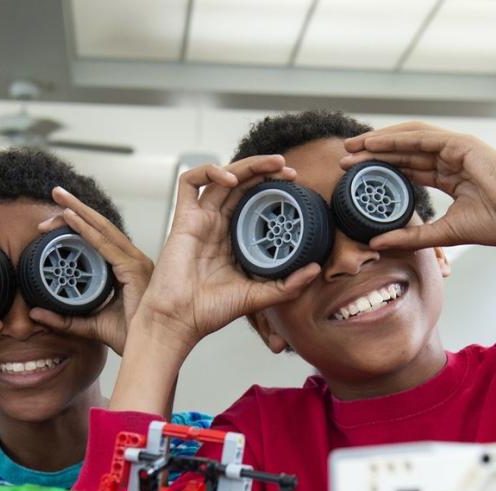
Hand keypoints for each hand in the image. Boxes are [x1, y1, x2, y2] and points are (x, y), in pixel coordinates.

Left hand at [29, 186, 154, 354]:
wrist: (151, 351)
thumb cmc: (130, 336)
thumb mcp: (88, 325)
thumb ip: (63, 320)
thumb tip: (35, 313)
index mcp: (125, 268)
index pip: (98, 239)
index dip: (75, 226)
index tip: (50, 223)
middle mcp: (132, 260)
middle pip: (100, 228)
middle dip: (77, 209)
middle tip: (56, 191)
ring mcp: (136, 262)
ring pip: (103, 230)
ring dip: (79, 212)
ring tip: (59, 197)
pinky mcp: (135, 269)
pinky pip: (106, 245)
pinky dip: (87, 230)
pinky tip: (71, 219)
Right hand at [136, 155, 320, 350]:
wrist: (179, 321)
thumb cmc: (210, 311)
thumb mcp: (258, 297)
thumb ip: (288, 285)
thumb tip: (316, 270)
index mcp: (234, 239)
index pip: (254, 202)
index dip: (272, 189)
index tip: (294, 186)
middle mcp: (217, 225)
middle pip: (241, 184)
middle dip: (264, 170)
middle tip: (287, 168)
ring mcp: (199, 219)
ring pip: (221, 177)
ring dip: (246, 165)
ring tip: (270, 164)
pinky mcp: (182, 219)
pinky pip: (189, 182)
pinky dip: (209, 171)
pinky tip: (230, 178)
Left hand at [340, 122, 495, 249]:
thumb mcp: (445, 233)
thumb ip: (412, 236)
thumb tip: (377, 242)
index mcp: (451, 177)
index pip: (409, 170)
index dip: (383, 172)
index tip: (356, 178)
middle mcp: (451, 159)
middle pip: (404, 153)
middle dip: (373, 155)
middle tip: (345, 160)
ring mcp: (456, 148)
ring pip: (408, 140)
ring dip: (379, 142)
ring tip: (353, 147)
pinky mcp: (461, 143)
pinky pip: (421, 137)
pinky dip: (396, 138)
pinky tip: (374, 142)